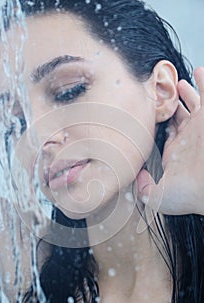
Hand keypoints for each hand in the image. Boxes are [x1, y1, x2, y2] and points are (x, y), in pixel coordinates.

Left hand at [136, 67, 203, 214]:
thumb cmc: (189, 194)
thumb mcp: (159, 197)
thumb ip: (144, 188)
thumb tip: (139, 176)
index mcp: (175, 150)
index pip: (165, 130)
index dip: (158, 118)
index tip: (148, 108)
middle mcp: (188, 136)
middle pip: (178, 114)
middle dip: (172, 102)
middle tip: (164, 90)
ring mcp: (200, 126)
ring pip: (193, 103)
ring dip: (187, 91)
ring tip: (179, 81)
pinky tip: (200, 72)